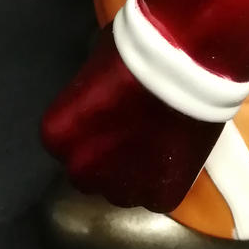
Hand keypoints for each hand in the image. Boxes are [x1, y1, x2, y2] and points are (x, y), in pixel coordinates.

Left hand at [41, 27, 222, 211]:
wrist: (189, 62)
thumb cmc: (136, 50)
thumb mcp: (96, 63)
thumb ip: (88, 92)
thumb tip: (96, 95)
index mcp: (58, 134)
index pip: (63, 140)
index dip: (87, 125)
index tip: (107, 111)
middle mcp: (81, 169)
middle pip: (88, 170)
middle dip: (104, 155)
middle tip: (130, 128)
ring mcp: (121, 189)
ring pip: (121, 189)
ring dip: (132, 171)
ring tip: (155, 140)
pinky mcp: (161, 198)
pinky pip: (155, 195)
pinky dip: (163, 179)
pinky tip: (173, 151)